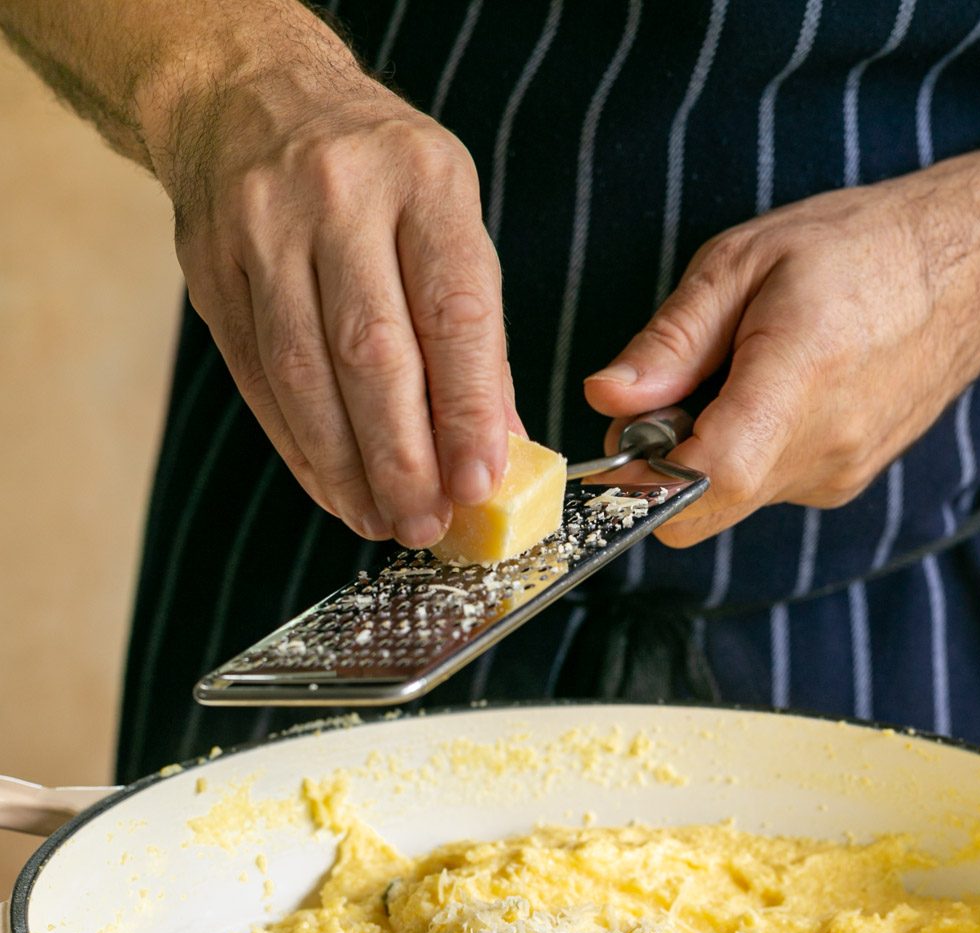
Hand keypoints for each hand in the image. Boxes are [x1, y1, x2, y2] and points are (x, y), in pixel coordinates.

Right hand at [149, 38, 517, 546]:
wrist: (249, 94)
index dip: (467, 410)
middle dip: (403, 456)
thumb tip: (499, 444)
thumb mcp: (449, 218)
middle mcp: (339, 198)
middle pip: (372, 353)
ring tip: (381, 519)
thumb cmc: (376, 173)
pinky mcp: (210, 270)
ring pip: (305, 374)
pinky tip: (332, 487)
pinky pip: (257, 378)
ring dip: (346, 466)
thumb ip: (475, 332)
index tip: (479, 482)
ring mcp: (262, 230)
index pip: (453, 312)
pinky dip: (299, 446)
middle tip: (426, 523)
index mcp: (422, 181)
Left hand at [584, 160, 979, 546]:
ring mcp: (838, 474)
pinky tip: (775, 393)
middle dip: (663, 465)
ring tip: (739, 374)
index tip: (622, 438)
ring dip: (706, 454)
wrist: (969, 271)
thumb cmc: (855, 249)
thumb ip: (672, 339)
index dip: (646, 479)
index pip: (706, 483)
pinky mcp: (843, 484)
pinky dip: (746, 452)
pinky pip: (765, 487)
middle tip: (672, 389)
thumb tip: (607, 399)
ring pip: (730, 500)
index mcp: (797, 379)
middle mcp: (825, 446)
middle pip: (703, 506)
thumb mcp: (743, 262)